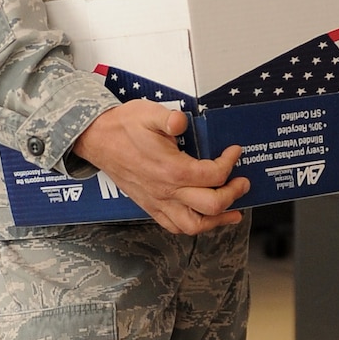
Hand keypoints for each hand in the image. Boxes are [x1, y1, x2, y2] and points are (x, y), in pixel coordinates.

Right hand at [73, 100, 248, 234]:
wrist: (96, 139)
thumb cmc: (122, 126)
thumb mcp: (147, 113)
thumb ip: (169, 119)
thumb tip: (182, 122)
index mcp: (171, 169)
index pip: (213, 175)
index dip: (230, 162)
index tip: (234, 152)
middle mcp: (166, 191)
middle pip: (211, 205)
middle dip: (233, 194)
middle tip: (242, 183)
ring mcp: (158, 202)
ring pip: (193, 225)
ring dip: (217, 221)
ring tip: (233, 212)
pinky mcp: (150, 206)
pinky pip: (174, 227)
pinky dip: (193, 226)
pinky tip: (204, 218)